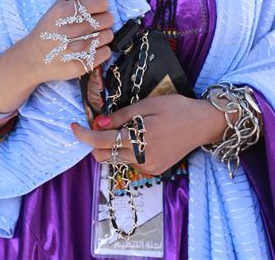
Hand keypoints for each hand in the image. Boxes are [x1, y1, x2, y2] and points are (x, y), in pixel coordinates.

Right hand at [23, 0, 114, 85]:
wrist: (33, 58)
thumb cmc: (50, 27)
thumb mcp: (62, 4)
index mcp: (65, 11)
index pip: (101, 2)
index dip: (100, 5)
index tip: (93, 10)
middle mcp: (69, 30)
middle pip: (108, 19)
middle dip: (102, 20)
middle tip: (92, 24)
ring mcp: (74, 50)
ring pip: (108, 36)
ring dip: (103, 36)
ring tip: (90, 36)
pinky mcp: (79, 66)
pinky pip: (106, 53)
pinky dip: (101, 51)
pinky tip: (90, 49)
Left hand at [71, 94, 227, 175]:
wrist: (202, 124)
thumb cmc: (176, 108)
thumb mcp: (148, 104)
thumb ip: (121, 116)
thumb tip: (98, 123)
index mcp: (140, 138)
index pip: (102, 141)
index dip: (84, 135)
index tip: (73, 126)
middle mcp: (142, 158)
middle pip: (105, 155)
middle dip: (95, 142)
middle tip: (99, 125)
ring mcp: (148, 167)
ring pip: (117, 159)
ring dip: (112, 146)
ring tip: (123, 128)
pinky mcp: (154, 170)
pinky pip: (130, 162)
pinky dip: (126, 150)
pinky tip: (138, 137)